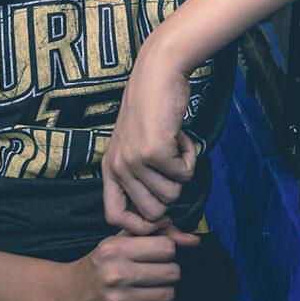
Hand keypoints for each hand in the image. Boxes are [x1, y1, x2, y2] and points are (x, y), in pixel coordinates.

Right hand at [50, 227, 199, 300]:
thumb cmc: (94, 269)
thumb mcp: (115, 243)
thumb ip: (152, 234)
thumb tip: (192, 238)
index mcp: (114, 250)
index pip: (168, 248)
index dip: (165, 253)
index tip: (155, 257)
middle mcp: (116, 276)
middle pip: (173, 272)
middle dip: (166, 273)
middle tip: (150, 276)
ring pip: (169, 294)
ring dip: (160, 293)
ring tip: (142, 291)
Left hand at [103, 63, 197, 233]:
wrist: (157, 75)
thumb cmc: (151, 109)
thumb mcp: (132, 145)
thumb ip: (138, 175)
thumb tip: (160, 212)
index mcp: (108, 169)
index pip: (114, 216)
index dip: (140, 225)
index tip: (162, 218)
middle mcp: (118, 168)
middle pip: (153, 211)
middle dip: (171, 192)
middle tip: (171, 166)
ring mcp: (135, 161)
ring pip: (172, 193)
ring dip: (182, 171)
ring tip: (173, 145)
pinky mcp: (155, 152)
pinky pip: (185, 174)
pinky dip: (190, 157)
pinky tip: (180, 136)